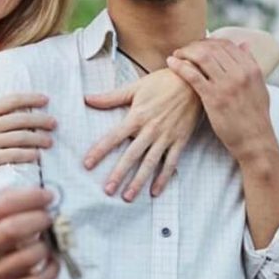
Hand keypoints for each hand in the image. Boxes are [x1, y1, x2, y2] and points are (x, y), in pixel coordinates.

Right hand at [0, 74, 54, 188]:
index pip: (10, 101)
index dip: (29, 99)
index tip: (45, 99)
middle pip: (19, 119)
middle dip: (40, 120)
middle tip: (54, 123)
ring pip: (18, 138)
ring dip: (37, 139)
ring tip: (50, 141)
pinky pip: (11, 155)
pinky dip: (26, 155)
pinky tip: (37, 156)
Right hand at [0, 188, 59, 278]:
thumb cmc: (4, 234)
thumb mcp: (2, 212)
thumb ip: (18, 197)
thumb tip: (45, 192)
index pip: (1, 206)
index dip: (29, 198)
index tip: (49, 196)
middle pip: (10, 230)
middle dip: (37, 220)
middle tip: (50, 217)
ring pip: (26, 258)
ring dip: (45, 246)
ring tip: (49, 240)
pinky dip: (52, 270)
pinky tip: (54, 260)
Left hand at [82, 69, 197, 200]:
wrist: (192, 80)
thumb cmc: (162, 82)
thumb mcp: (135, 87)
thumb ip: (111, 97)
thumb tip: (87, 98)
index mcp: (137, 116)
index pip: (113, 137)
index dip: (100, 151)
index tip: (87, 164)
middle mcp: (150, 129)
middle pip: (131, 155)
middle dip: (118, 174)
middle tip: (107, 191)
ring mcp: (166, 137)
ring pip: (150, 163)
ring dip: (138, 181)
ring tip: (128, 197)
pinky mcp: (180, 141)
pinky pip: (171, 163)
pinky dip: (163, 178)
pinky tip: (155, 192)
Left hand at [166, 39, 275, 163]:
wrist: (254, 140)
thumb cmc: (255, 115)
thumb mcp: (259, 86)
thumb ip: (251, 64)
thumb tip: (244, 43)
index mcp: (251, 68)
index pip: (227, 44)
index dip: (209, 41)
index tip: (198, 45)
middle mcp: (240, 73)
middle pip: (212, 48)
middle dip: (195, 45)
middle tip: (184, 50)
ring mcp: (226, 85)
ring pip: (202, 57)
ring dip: (186, 52)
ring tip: (177, 55)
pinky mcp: (213, 98)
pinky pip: (193, 75)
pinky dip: (180, 66)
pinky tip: (171, 63)